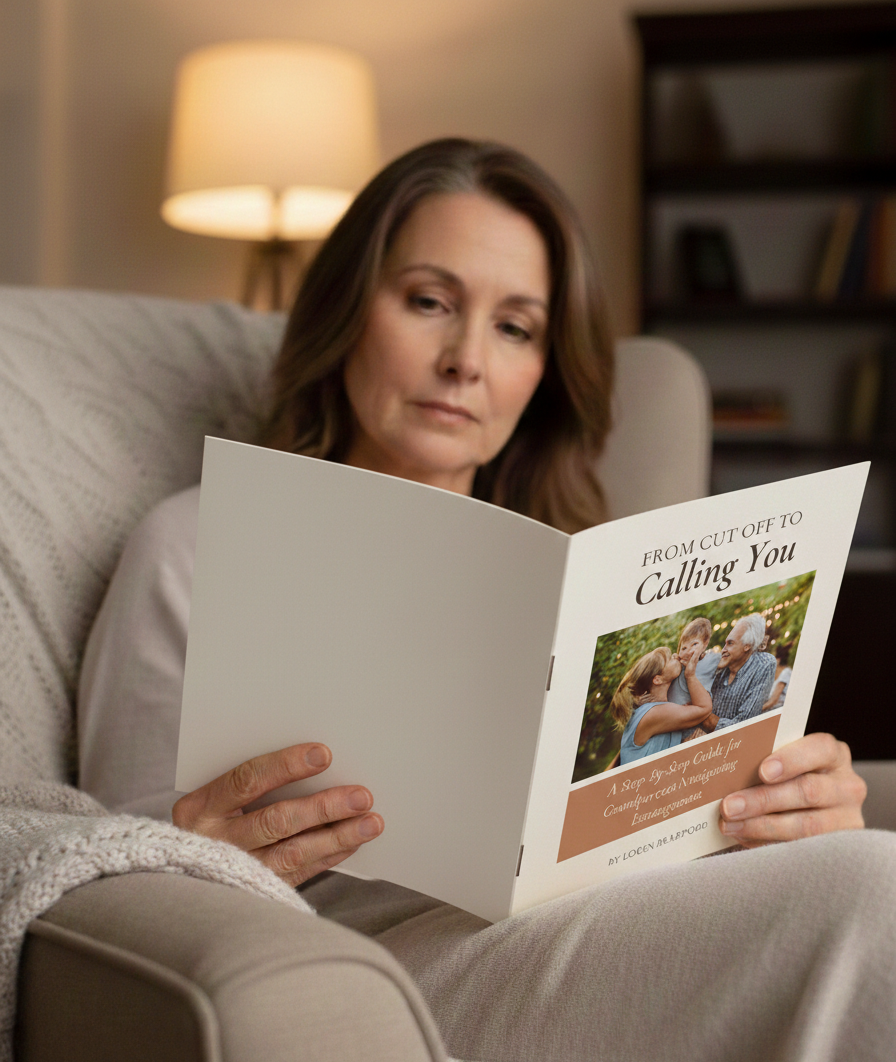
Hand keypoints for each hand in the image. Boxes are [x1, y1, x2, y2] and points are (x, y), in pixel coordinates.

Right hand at [172, 743, 383, 885]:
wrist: (184, 879)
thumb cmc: (212, 819)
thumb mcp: (217, 797)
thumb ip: (255, 782)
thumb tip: (319, 762)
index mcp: (199, 807)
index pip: (246, 780)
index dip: (286, 766)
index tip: (325, 755)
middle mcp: (213, 841)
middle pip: (276, 821)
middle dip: (324, 807)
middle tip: (362, 796)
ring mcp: (234, 871)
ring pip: (292, 853)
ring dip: (337, 836)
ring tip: (371, 823)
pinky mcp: (254, 893)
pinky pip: (298, 874)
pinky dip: (328, 856)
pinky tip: (352, 842)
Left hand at [718, 733, 865, 845]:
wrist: (814, 809)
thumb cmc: (788, 777)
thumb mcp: (784, 762)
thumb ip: (765, 759)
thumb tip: (728, 767)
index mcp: (833, 754)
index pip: (819, 749)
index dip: (791, 760)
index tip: (763, 771)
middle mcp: (847, 785)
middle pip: (808, 791)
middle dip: (763, 800)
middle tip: (728, 807)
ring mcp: (847, 819)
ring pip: (806, 826)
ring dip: (762, 827)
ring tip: (729, 826)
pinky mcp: (840, 848)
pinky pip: (803, 849)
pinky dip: (769, 844)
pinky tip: (744, 839)